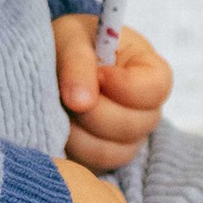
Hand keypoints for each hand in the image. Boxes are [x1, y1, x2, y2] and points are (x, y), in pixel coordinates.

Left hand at [51, 14, 172, 173]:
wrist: (46, 62)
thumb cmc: (66, 41)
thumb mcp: (70, 38)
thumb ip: (78, 64)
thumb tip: (81, 103)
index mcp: (147, 69)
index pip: (156, 89)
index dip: (126, 87)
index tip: (99, 75)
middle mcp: (144, 107)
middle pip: (137, 125)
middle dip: (96, 112)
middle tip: (67, 95)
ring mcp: (127, 136)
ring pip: (115, 150)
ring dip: (80, 131)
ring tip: (60, 108)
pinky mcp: (105, 155)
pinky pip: (96, 163)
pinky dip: (73, 147)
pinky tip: (59, 124)